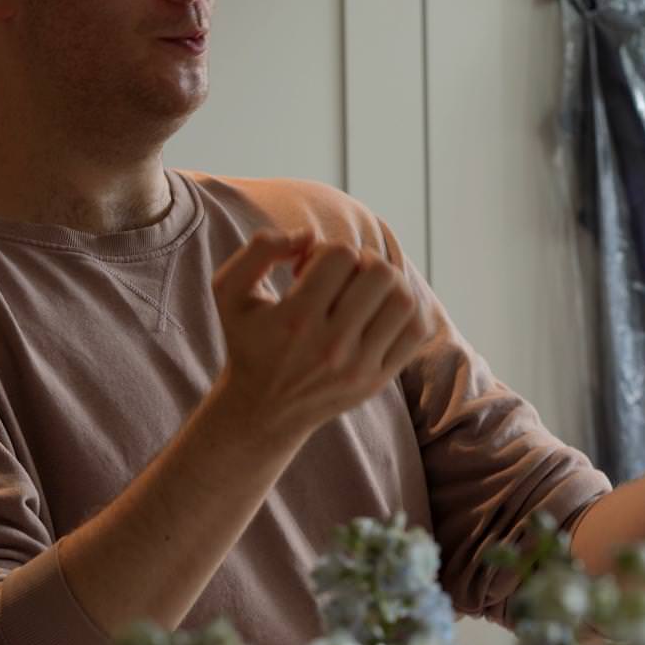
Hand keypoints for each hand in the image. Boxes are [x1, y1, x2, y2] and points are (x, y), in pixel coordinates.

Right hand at [209, 229, 435, 441]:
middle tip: (343, 277)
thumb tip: (308, 234)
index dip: (327, 249)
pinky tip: (379, 312)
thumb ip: (261, 248)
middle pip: (379, 273)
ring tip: (364, 292)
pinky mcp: (377, 380)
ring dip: (387, 284)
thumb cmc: (247, 341)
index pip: (341, 254)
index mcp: (295, 319)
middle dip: (362, 262)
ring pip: (403, 299)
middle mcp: (330, 345)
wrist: (262, 410)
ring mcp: (358, 366)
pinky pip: (416, 331)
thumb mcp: (229, 290)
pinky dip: (405, 310)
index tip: (309, 268)